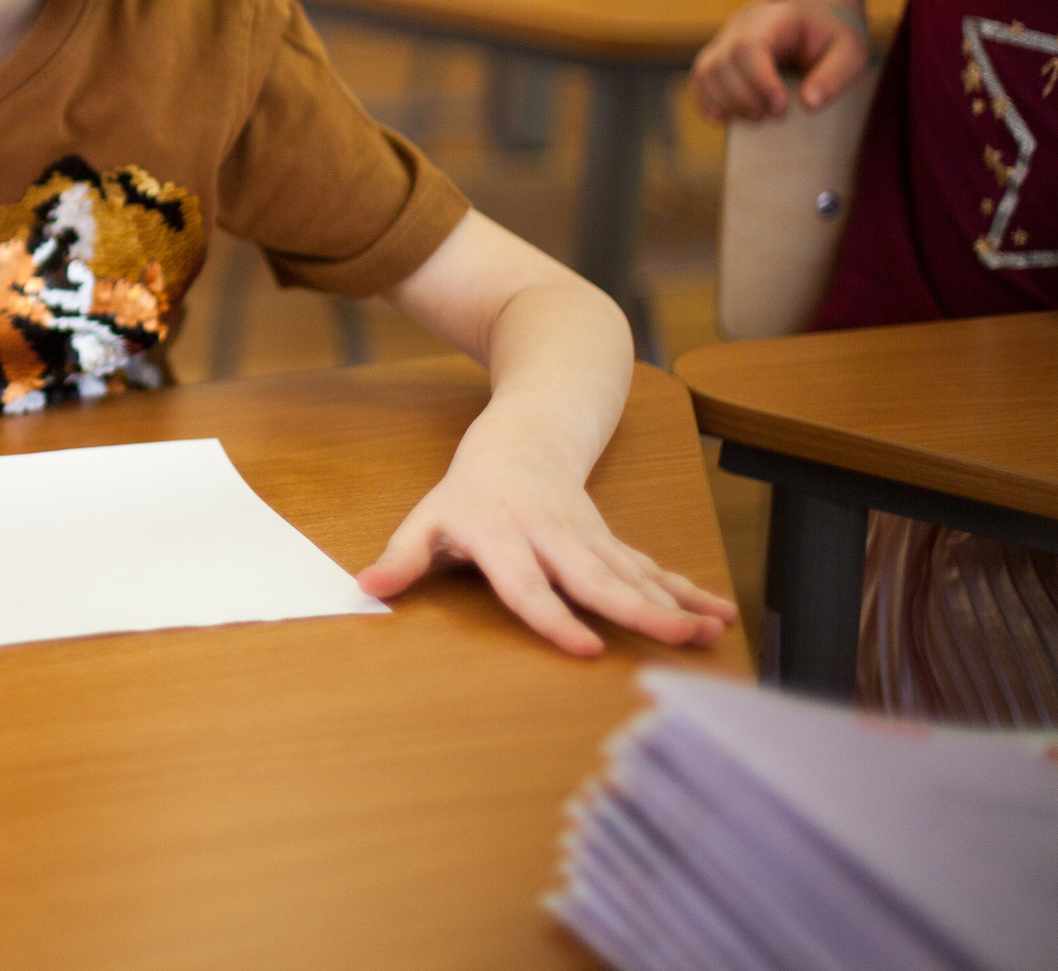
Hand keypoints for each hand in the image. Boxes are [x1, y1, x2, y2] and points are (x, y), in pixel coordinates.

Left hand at [356, 442, 734, 656]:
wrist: (524, 435)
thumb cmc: (469, 488)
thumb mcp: (428, 518)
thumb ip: (402, 557)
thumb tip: (365, 588)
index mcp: (503, 536)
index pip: (528, 585)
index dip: (555, 618)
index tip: (587, 649)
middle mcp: (552, 537)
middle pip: (597, 577)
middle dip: (639, 610)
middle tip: (676, 639)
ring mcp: (588, 538)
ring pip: (634, 574)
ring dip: (674, 603)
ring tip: (709, 634)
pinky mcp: (611, 542)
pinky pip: (652, 570)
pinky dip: (688, 591)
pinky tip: (719, 614)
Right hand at [691, 0, 868, 121]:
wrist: (816, 17)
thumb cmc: (832, 36)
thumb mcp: (850, 51)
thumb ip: (834, 76)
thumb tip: (808, 104)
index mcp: (774, 18)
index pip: (748, 46)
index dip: (758, 79)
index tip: (781, 106)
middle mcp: (741, 25)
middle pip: (722, 62)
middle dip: (744, 97)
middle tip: (776, 115)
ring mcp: (725, 39)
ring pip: (705, 71)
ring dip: (726, 102)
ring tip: (758, 117)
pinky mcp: (718, 56)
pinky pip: (699, 78)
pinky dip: (706, 101)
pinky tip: (725, 119)